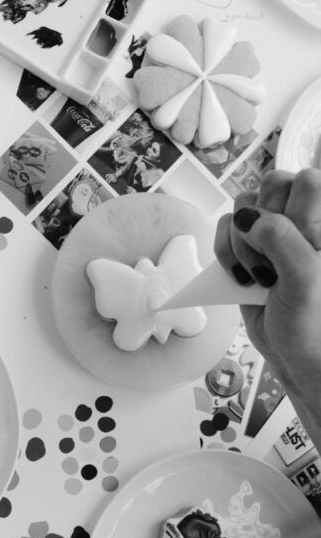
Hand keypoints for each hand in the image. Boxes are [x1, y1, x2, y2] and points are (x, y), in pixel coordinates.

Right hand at [214, 168, 320, 444]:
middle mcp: (301, 220)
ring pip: (242, 207)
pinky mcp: (247, 250)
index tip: (297, 242)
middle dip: (263, 224)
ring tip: (259, 274)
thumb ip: (281, 239)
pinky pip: (224, 230)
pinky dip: (225, 253)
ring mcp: (272, 234)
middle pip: (268, 185)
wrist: (298, 358)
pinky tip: (241, 277)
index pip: (305, 179)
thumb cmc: (314, 323)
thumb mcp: (305, 278)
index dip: (292, 208)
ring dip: (242, 243)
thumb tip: (247, 216)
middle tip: (274, 260)